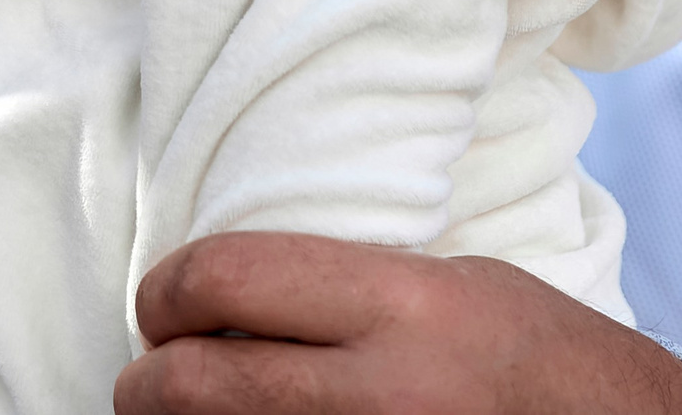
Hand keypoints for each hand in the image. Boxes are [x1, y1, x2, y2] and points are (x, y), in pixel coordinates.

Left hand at [115, 234, 681, 414]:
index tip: (162, 303)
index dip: (167, 289)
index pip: (225, 279)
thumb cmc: (536, 361)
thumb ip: (341, 289)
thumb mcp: (450, 286)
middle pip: (190, 384)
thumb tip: (222, 297)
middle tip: (151, 374)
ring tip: (198, 412)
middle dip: (146, 381)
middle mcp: (382, 393)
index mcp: (403, 306)